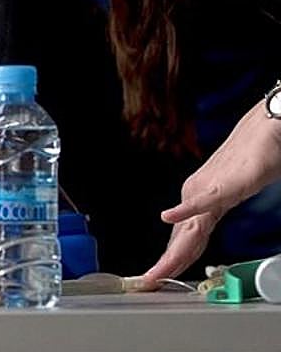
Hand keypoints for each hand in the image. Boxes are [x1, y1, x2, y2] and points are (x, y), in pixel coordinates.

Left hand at [142, 102, 280, 284]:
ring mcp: (208, 189)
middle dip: (165, 265)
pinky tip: (169, 217)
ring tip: (157, 271)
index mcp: (198, 200)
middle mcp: (196, 195)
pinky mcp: (224, 183)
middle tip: (148, 284)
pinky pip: (204, 201)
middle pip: (181, 239)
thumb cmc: (250, 158)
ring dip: (172, 251)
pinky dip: (186, 211)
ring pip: (189, 228)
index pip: (182, 239)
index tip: (156, 279)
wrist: (263, 128)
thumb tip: (201, 226)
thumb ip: (213, 209)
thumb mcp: (228, 193)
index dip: (170, 262)